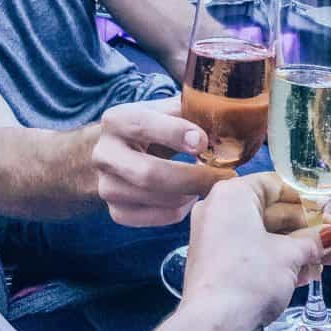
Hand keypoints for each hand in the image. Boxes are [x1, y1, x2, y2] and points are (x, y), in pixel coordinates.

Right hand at [93, 96, 233, 226]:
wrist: (120, 152)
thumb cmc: (153, 128)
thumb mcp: (165, 111)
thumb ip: (190, 111)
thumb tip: (226, 121)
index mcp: (117, 120)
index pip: (144, 125)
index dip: (175, 134)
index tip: (203, 143)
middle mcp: (104, 153)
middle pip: (148, 173)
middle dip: (192, 177)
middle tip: (224, 176)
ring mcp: (106, 186)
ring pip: (153, 199)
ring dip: (188, 194)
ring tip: (208, 184)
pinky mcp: (115, 211)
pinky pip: (153, 219)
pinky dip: (178, 211)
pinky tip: (189, 197)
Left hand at [182, 173, 330, 330]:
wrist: (214, 326)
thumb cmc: (251, 277)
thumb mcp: (289, 254)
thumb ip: (314, 239)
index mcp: (232, 195)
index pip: (275, 185)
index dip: (308, 198)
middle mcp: (220, 211)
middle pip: (272, 212)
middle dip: (309, 229)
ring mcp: (216, 239)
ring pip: (266, 237)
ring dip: (300, 248)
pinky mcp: (219, 266)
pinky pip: (255, 254)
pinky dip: (280, 262)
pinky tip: (309, 274)